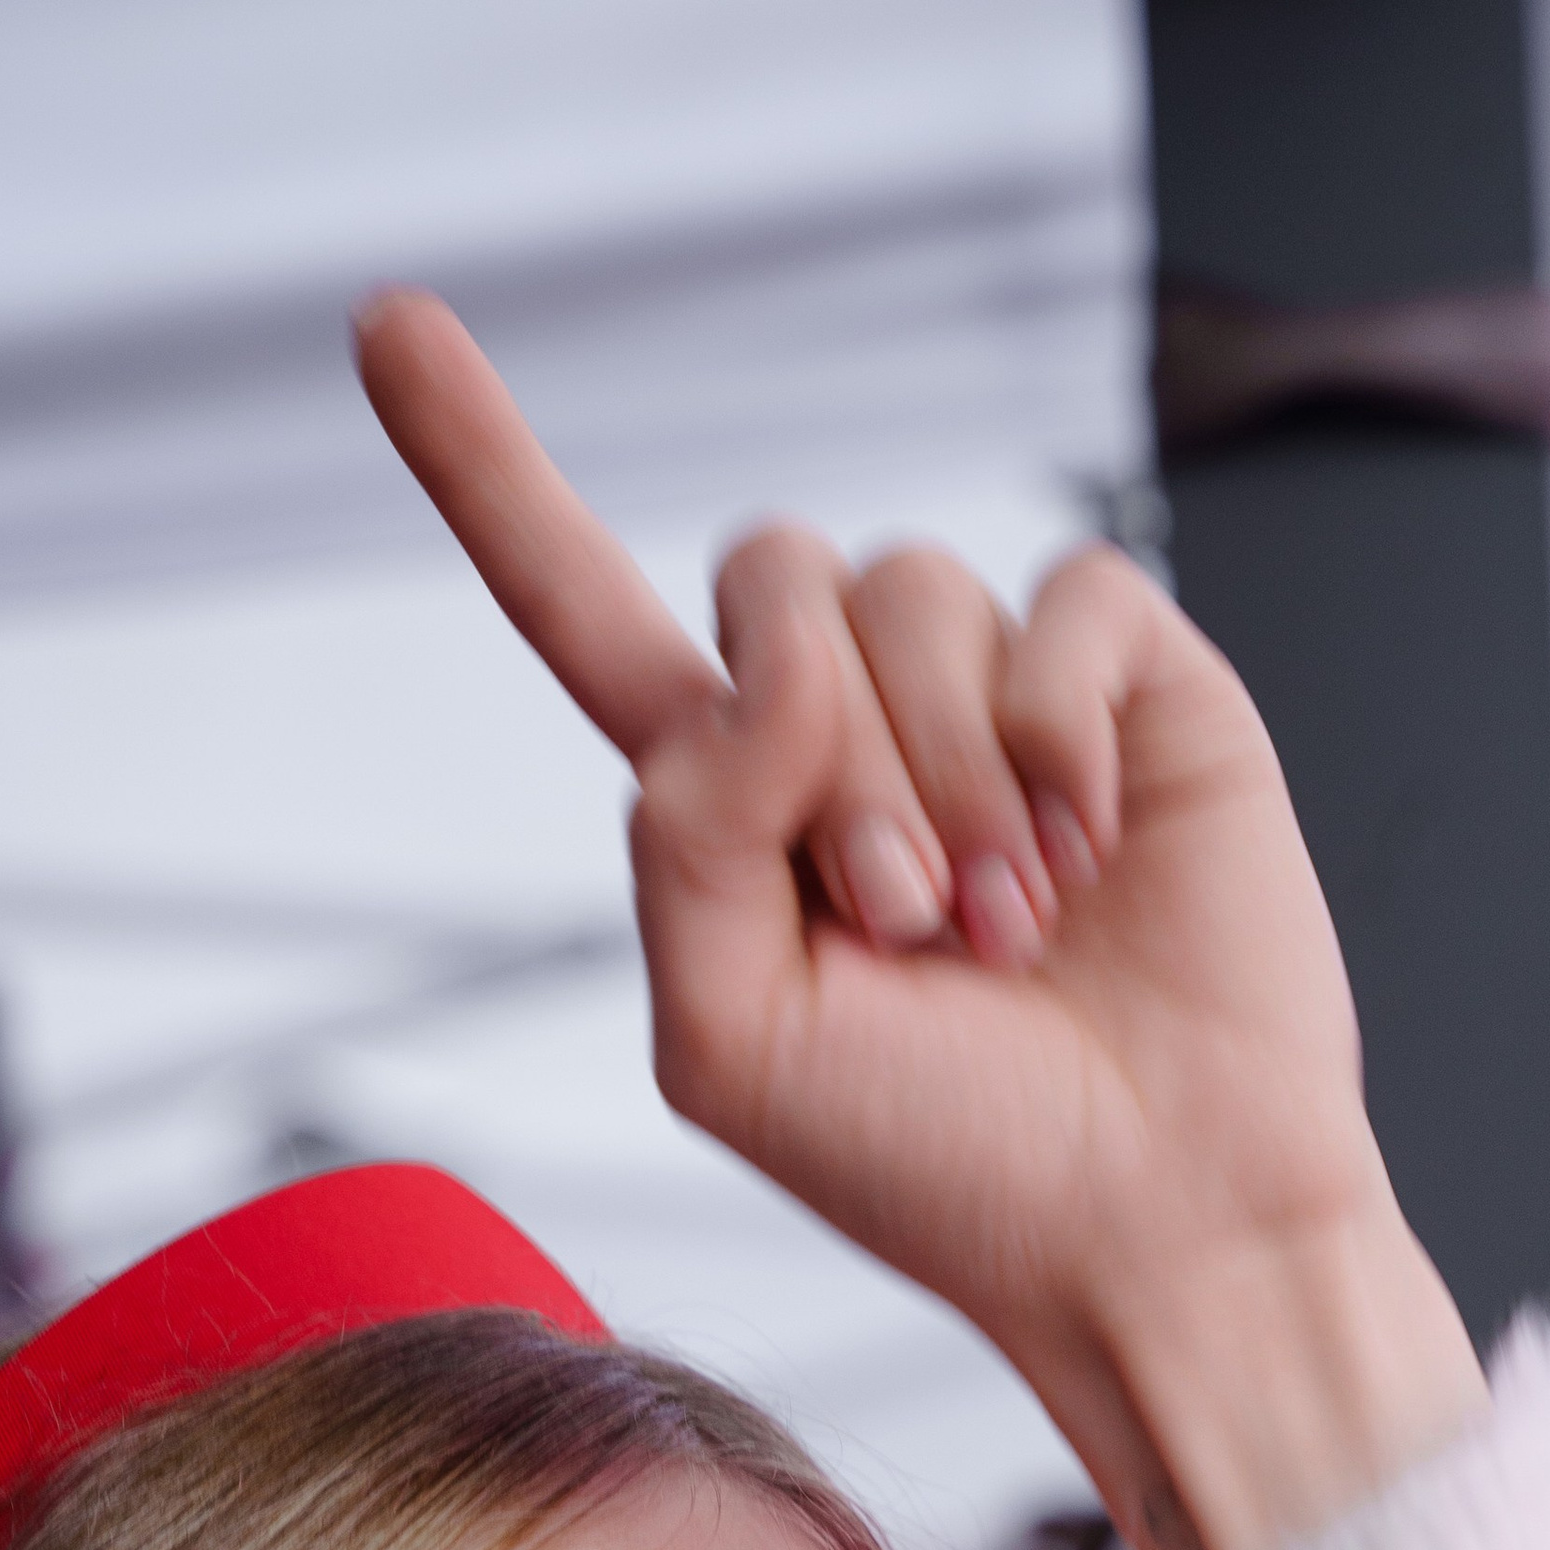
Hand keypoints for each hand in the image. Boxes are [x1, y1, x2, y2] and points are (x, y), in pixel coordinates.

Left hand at [354, 293, 1485, 1549]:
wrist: (1158, 1223)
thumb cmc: (949, 1170)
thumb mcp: (733, 1044)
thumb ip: (680, 840)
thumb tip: (773, 669)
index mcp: (731, 815)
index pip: (584, 615)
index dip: (491, 475)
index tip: (391, 326)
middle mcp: (855, 731)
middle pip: (768, 572)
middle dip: (828, 757)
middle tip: (910, 923)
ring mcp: (996, 701)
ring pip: (913, 585)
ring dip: (953, 776)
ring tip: (1015, 927)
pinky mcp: (1134, 689)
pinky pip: (1066, 596)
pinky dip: (1064, 728)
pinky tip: (1098, 847)